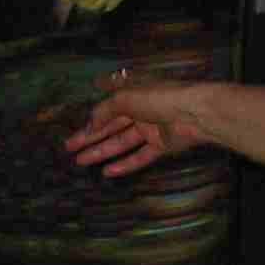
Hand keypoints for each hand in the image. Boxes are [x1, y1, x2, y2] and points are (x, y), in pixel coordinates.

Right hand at [63, 69, 205, 177]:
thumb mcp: (125, 98)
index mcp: (133, 91)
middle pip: (110, 125)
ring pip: (121, 142)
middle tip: (68, 149)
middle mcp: (140, 109)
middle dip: (89, 136)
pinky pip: (140, 156)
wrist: (195, 112)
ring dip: (101, 152)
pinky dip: (124, 165)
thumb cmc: (158, 96)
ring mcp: (151, 128)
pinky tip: (107, 172)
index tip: (77, 122)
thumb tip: (90, 124)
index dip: (93, 111)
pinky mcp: (162, 145)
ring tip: (80, 161)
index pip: (108, 101)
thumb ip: (104, 111)